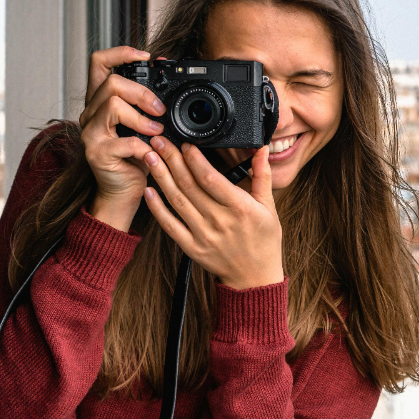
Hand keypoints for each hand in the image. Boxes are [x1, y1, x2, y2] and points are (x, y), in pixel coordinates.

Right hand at [78, 46, 165, 231]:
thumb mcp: (144, 126)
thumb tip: (168, 76)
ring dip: (142, 118)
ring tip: (157, 133)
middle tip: (160, 110)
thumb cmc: (135, 158)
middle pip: (111, 83)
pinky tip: (151, 154)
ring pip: (112, 105)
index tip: (146, 56)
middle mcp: (90, 114)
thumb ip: (149, 104)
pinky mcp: (97, 153)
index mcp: (100, 101)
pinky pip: (122, 141)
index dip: (121, 52)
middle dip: (142, 93)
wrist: (123, 192)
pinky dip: (143, 147)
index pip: (99, 62)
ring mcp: (90, 133)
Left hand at [142, 140, 283, 289]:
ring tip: (150, 157)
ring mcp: (203, 236)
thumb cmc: (264, 241)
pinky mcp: (192, 248)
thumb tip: (262, 149)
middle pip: (190, 185)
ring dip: (161, 177)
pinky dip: (157, 208)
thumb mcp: (269, 207)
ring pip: (177, 201)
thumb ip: (262, 176)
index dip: (195, 159)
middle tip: (160, 141)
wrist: (254, 278)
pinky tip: (149, 191)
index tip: (186, 144)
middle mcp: (220, 221)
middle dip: (172, 159)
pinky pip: (170, 225)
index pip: (211, 178)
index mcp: (240, 208)